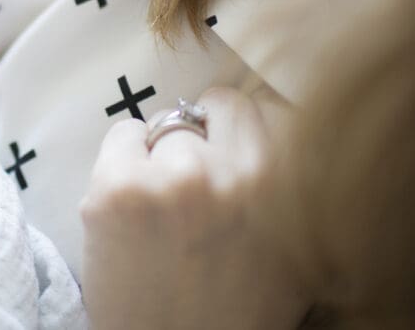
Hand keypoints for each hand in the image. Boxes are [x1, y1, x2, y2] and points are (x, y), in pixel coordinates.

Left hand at [80, 86, 308, 329]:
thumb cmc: (235, 313)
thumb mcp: (295, 254)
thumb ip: (290, 187)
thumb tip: (279, 121)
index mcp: (287, 190)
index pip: (267, 108)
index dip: (242, 129)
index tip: (228, 147)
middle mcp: (236, 175)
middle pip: (219, 105)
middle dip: (206, 134)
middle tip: (192, 177)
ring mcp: (175, 178)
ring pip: (167, 122)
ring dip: (162, 153)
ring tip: (161, 206)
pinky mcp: (119, 188)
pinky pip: (122, 134)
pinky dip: (122, 159)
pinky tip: (130, 205)